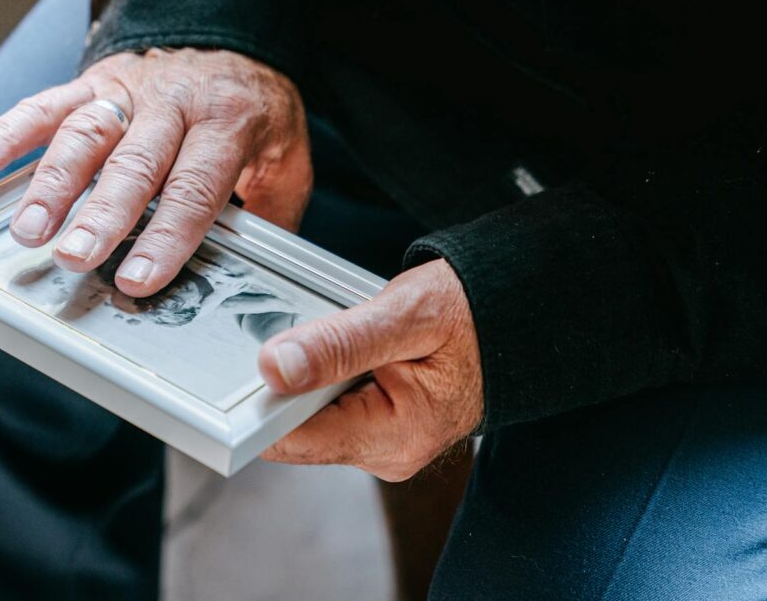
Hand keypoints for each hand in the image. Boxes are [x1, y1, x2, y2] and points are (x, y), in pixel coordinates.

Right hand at [0, 49, 311, 297]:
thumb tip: (252, 269)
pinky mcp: (93, 83)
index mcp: (225, 121)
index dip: (167, 234)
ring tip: (28, 230)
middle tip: (76, 256)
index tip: (141, 277)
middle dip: (102, 213)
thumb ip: (271, 209)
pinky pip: (45, 104)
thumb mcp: (287, 155)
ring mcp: (128, 91)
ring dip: (52, 184)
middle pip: (134, 163)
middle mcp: (172, 103)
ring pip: (85, 134)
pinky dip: (7, 132)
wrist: (230, 39)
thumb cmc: (252, 110)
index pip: (194, 186)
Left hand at [257, 259, 483, 481]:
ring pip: (309, 414)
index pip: (292, 439)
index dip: (260, 402)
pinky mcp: (378, 427)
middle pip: (295, 428)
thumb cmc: (474, 313)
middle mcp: (385, 453)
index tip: (247, 360)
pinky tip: (344, 347)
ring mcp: (382, 444)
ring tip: (334, 335)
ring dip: (306, 374)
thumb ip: (339, 343)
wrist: (519, 318)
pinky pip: (330, 405)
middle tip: (302, 331)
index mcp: (394, 437)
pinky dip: (323, 374)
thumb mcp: (407, 315)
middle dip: (286, 381)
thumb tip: (275, 368)